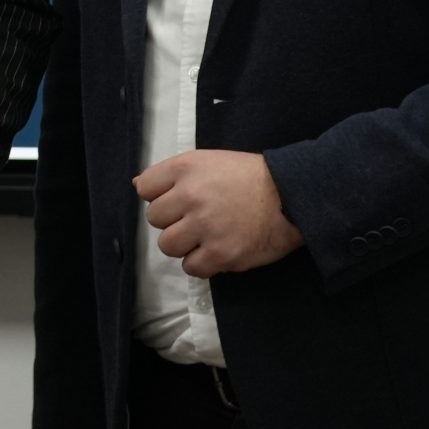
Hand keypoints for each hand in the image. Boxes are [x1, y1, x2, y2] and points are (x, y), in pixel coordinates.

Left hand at [134, 149, 303, 275]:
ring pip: (167, 245)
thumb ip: (172, 174)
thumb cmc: (250, 177)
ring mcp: (204, 227)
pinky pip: (191, 267)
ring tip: (206, 236)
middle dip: (173, 220)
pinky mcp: (220, 254)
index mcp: (185, 168)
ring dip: (184, 244)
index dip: (160, 196)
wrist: (292, 196)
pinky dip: (201, 263)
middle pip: (154, 219)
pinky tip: (217, 250)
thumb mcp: (208, 161)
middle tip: (197, 219)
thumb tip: (137, 185)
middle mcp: (190, 196)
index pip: (145, 188)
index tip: (178, 199)